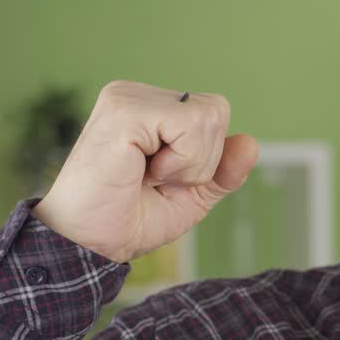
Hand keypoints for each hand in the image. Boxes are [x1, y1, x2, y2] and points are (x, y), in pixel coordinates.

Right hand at [31, 80, 258, 262]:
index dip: (205, 158)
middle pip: (217, 111)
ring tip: (145, 176)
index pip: (214, 114)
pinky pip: (190, 125)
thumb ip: (223, 171)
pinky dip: (178, 162)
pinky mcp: (124, 109)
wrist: (88, 245)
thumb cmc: (128, 220)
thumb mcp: (191, 196)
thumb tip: (250, 143)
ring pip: (209, 117)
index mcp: (150, 108)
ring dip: (188, 164)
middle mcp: (137, 94)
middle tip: (154, 180)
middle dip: (200, 160)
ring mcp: (127, 97)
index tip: (162, 179)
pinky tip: (140, 172)